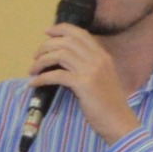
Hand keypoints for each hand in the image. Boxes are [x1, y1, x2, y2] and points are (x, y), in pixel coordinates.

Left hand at [30, 26, 138, 142]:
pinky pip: (57, 75)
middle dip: (46, 46)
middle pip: (66, 41)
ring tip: (33, 69)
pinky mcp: (84, 84)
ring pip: (60, 55)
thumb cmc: (110, 104)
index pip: (80, 33)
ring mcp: (91, 71)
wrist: (119, 122)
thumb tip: (64, 59)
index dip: (61, 29)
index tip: (47, 32)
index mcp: (103, 56)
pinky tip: (35, 83)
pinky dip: (42, 78)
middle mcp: (98, 59)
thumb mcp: (103, 78)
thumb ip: (89, 66)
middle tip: (36, 56)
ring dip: (42, 61)